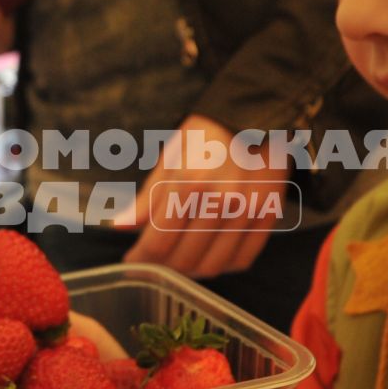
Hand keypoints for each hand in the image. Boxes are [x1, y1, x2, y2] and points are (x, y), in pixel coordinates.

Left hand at [118, 114, 285, 278]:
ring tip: (179, 265)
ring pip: (212, 266)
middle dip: (163, 269)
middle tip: (155, 264)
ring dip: (190, 273)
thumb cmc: (206, 135)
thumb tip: (119, 226)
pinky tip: (208, 258)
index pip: (158, 242)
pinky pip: (242, 259)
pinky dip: (222, 267)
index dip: (141, 260)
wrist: (256, 115)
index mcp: (189, 185)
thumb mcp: (170, 158)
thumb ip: (147, 198)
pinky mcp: (268, 216)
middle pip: (184, 259)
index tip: (133, 262)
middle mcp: (220, 202)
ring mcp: (247, 212)